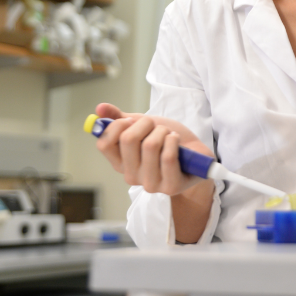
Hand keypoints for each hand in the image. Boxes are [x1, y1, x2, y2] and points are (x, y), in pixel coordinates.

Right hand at [93, 102, 214, 195]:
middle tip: (157, 127)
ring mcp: (150, 184)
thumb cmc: (167, 140)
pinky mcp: (170, 187)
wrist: (196, 153)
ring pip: (150, 146)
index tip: (131, 121)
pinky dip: (174, 141)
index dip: (117, 126)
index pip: (104, 143)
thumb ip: (120, 118)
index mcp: (120, 162)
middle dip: (147, 124)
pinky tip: (177, 142)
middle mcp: (131, 176)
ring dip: (164, 132)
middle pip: (128, 140)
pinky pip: (167, 157)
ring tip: (170, 137)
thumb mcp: (143, 125)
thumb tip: (99, 108)